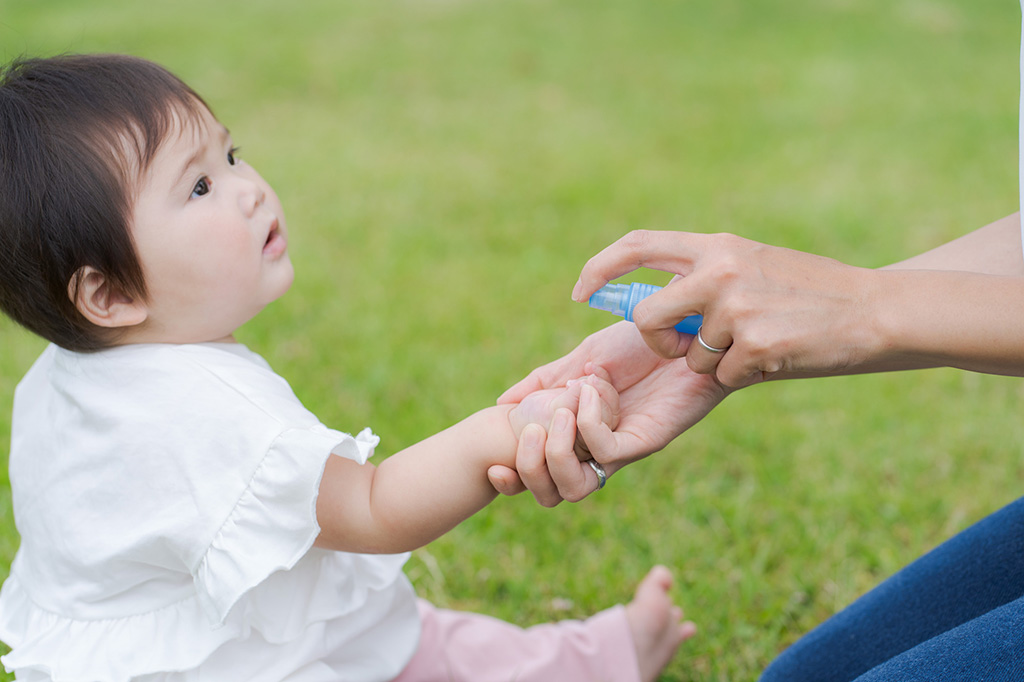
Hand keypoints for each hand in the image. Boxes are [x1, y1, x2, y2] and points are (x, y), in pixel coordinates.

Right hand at [491, 321, 728, 504]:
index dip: (512, 481)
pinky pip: (605, 451)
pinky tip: (591, 390)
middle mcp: (599, 451)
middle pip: (554, 494)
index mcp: (579, 436)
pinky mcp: (646, 440)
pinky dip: (587, 423)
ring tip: (558, 409)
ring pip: (577, 486)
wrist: (689, 332)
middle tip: (527, 428)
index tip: (491, 463)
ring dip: (555, 450)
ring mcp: (623, 450)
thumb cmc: (642, 345)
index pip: (538, 478)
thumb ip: (547, 381)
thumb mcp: (584, 358)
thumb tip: (502, 404)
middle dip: (529, 468)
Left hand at [571, 230, 880, 387]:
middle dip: (658, 345)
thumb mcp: (752, 266)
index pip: (636, 245)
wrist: (876, 310)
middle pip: (646, 317)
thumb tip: (645, 308)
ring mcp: (736, 307)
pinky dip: (745, 377)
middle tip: (689, 351)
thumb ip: (702, 279)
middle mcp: (719, 270)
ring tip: (763, 343)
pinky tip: (779, 356)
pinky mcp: (754, 345)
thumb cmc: (810, 294)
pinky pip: (722, 377)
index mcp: (716, 247)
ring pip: (690, 358)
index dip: (599, 269)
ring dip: (717, 364)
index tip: (581, 293)